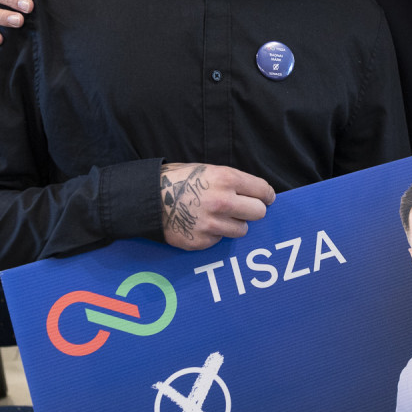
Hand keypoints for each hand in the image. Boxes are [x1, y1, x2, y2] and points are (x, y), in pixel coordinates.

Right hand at [159, 162, 274, 249]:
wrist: (146, 199)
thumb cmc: (177, 181)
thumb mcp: (207, 170)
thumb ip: (231, 181)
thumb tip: (255, 193)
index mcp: (226, 179)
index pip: (263, 191)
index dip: (266, 196)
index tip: (266, 199)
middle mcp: (223, 202)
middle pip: (258, 213)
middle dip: (252, 211)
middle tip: (242, 209)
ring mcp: (213, 224)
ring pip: (242, 230)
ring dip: (233, 225)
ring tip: (217, 217)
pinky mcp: (202, 241)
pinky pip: (220, 240)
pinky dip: (214, 234)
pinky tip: (200, 225)